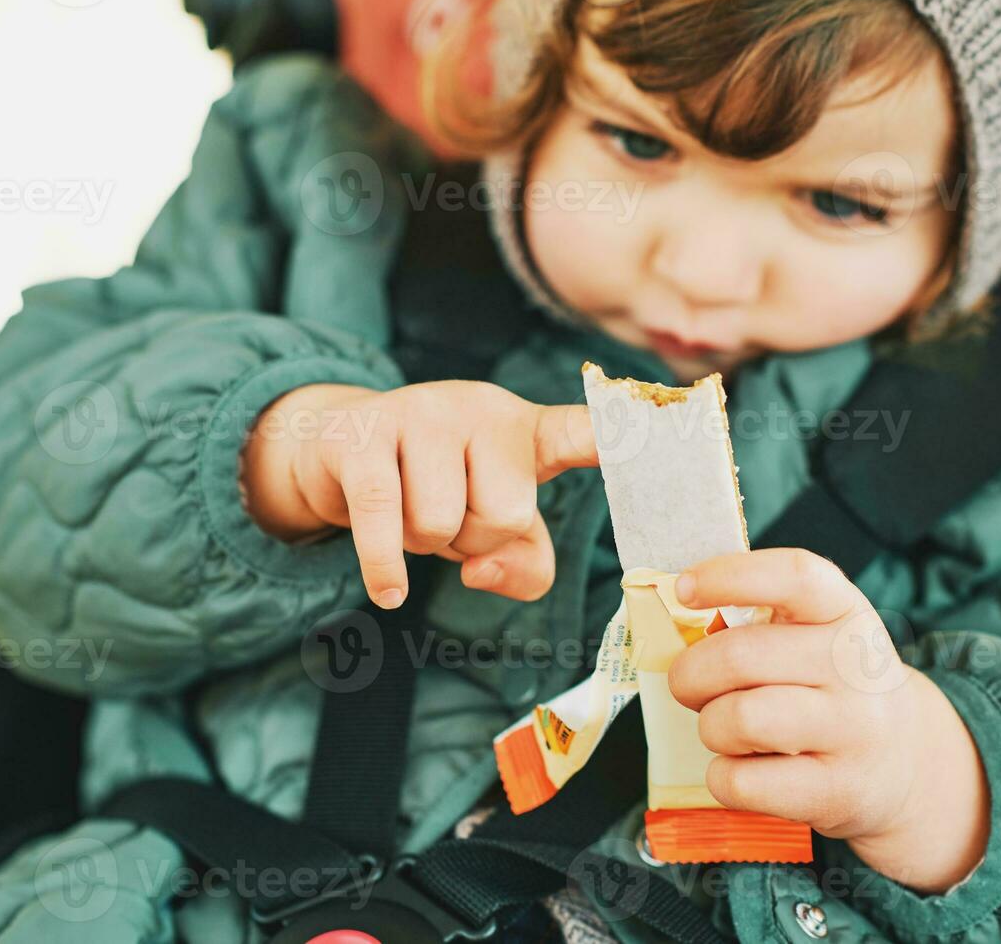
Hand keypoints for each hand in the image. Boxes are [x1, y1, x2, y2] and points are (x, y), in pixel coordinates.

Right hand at [240, 380, 597, 607]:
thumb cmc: (433, 490)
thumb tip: (483, 572)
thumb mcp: (491, 530)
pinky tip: (388, 590)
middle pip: (506, 515)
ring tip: (409, 516)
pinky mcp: (363, 437)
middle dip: (473, 541)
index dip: (623, 434)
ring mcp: (419, 415)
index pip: (586, 431)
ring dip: (421, 545)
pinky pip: (383, 515)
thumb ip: (522, 564)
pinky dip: (385, 566)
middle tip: (450, 520)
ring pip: (440, 522)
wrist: (337, 449)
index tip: (663, 426)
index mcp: (527, 430)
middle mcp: (480, 410)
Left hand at [666, 548, 990, 893]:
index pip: (794, 576)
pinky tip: (743, 769)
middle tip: (689, 687)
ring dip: (710, 726)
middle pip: (738, 657)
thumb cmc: (828, 687)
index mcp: (844, 612)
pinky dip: (723, 777)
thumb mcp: (812, 637)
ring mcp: (854, 731)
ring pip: (738, 719)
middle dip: (689, 675)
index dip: (729, 575)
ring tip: (725, 729)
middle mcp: (856, 667)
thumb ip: (754, 622)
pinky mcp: (839, 790)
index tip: (682, 589)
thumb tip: (668, 621)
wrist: (905, 762)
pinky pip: (742, 781)